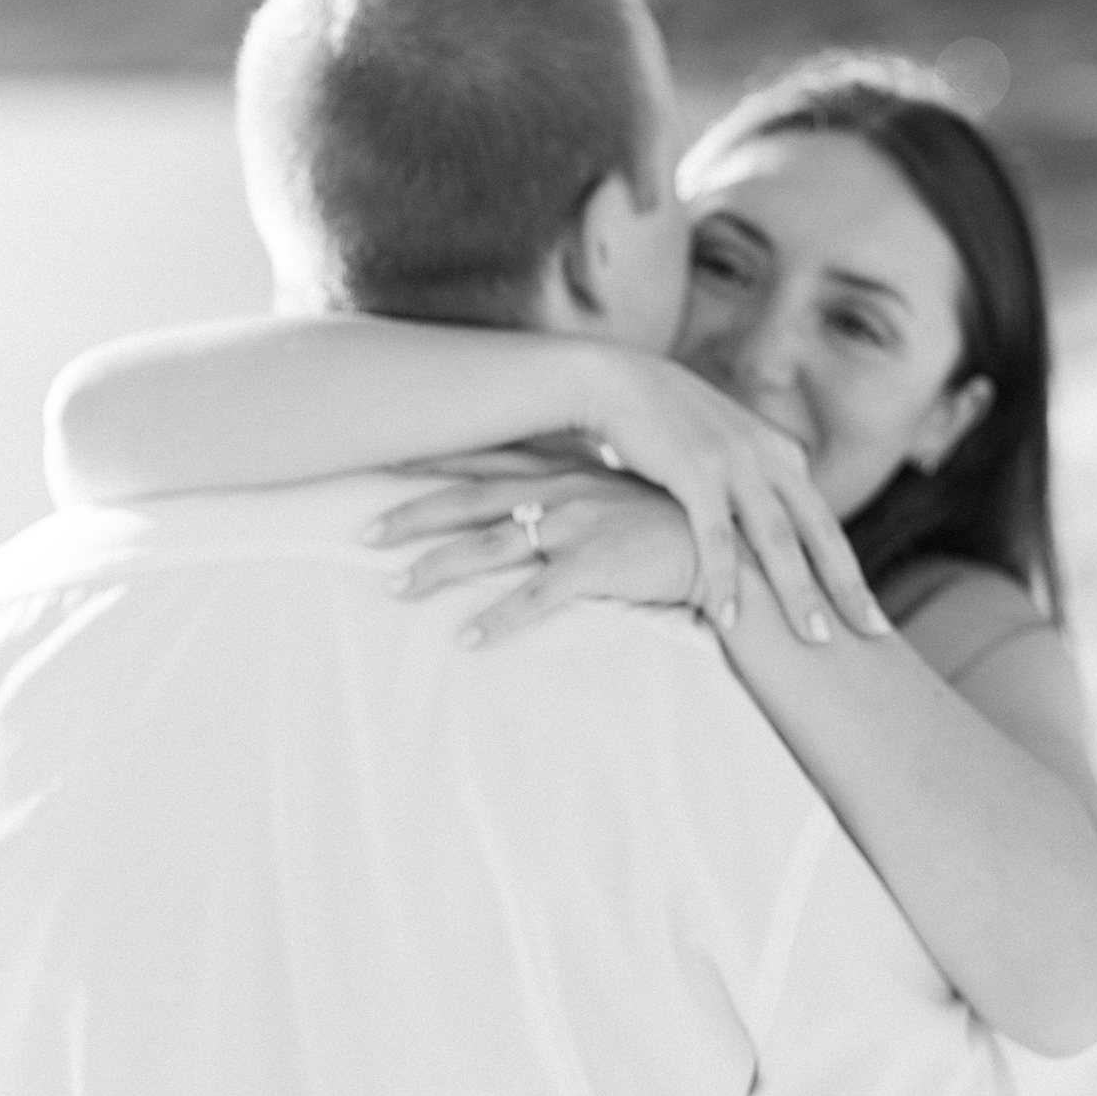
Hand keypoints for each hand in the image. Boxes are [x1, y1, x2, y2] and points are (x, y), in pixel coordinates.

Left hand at [376, 468, 699, 645]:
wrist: (736, 544)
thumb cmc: (675, 528)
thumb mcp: (618, 498)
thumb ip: (575, 496)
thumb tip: (536, 508)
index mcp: (564, 472)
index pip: (485, 462)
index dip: (432, 461)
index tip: (382, 458)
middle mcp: (563, 491)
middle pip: (469, 501)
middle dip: (411, 516)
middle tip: (360, 532)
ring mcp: (579, 523)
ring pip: (491, 546)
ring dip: (439, 568)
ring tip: (396, 590)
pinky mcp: (600, 562)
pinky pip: (538, 595)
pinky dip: (500, 618)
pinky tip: (467, 638)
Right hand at [573, 349, 886, 639]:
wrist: (616, 380)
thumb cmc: (663, 423)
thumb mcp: (723, 447)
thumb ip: (750, 482)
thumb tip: (761, 532)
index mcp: (780, 454)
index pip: (823, 524)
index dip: (848, 572)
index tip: (867, 613)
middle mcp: (769, 456)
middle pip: (818, 533)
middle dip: (847, 587)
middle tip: (874, 632)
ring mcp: (736, 462)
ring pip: (777, 539)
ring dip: (797, 591)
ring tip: (814, 637)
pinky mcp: (695, 471)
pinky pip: (715, 537)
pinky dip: (724, 580)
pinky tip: (729, 619)